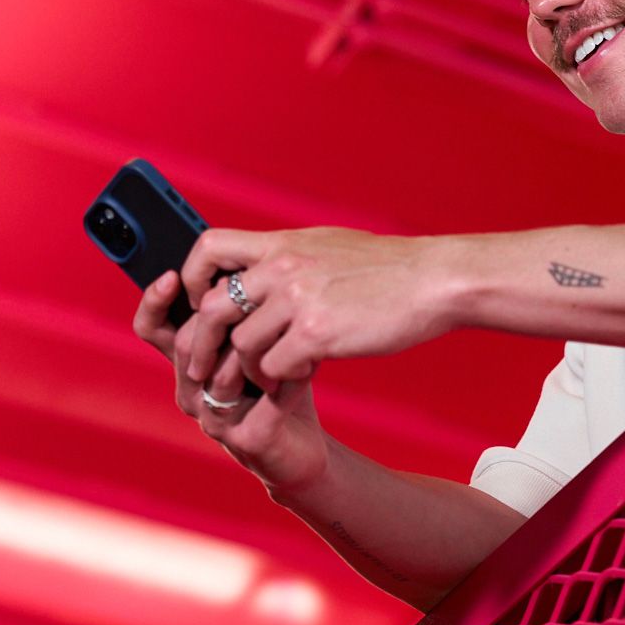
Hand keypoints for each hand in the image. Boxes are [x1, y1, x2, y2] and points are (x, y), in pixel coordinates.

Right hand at [134, 271, 328, 491]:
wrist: (302, 446)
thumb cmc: (278, 382)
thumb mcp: (259, 337)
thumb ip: (243, 304)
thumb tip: (242, 254)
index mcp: (188, 361)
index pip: (154, 327)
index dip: (154, 301)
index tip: (171, 275)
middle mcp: (191, 390)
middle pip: (184, 344)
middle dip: (217, 318)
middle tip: (252, 297)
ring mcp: (214, 419)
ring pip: (221, 372)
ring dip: (258, 347)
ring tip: (291, 327)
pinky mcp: (246, 440)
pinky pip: (263, 401)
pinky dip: (288, 377)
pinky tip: (309, 364)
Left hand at [178, 227, 455, 390]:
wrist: (433, 280)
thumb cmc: (388, 269)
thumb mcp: (329, 247)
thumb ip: (291, 257)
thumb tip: (263, 269)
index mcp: (283, 243)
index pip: (210, 247)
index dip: (191, 277)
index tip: (196, 303)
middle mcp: (283, 267)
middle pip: (211, 308)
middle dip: (200, 346)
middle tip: (203, 370)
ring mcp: (298, 300)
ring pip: (243, 346)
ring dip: (250, 371)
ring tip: (270, 377)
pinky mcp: (317, 333)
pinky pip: (275, 368)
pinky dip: (283, 381)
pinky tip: (302, 376)